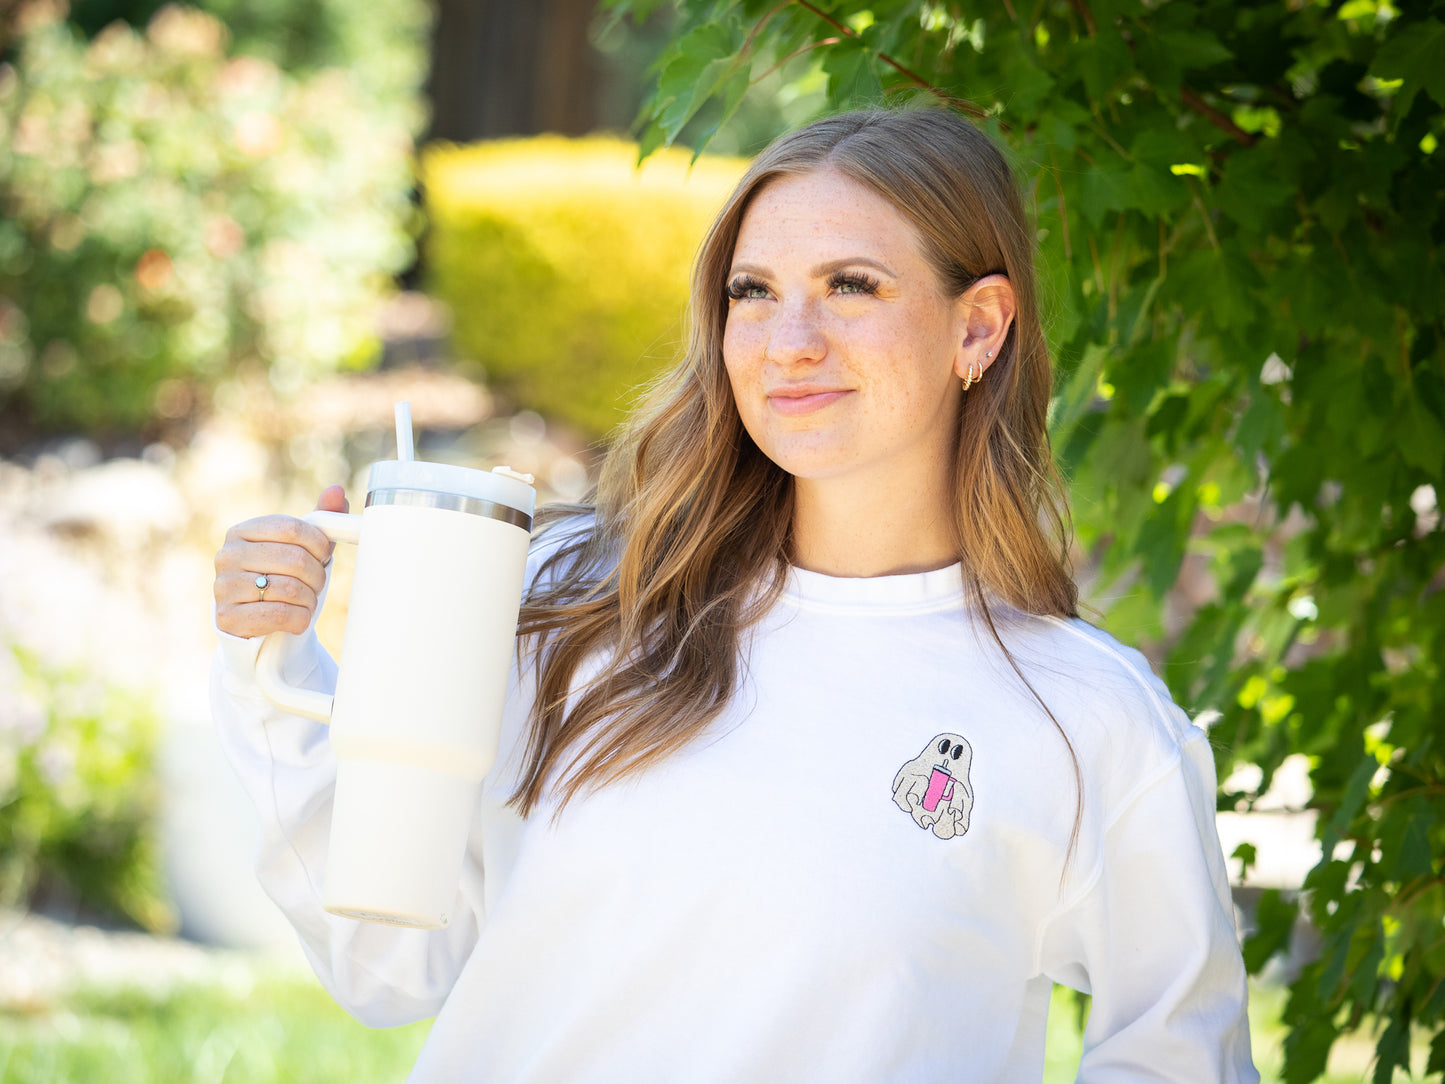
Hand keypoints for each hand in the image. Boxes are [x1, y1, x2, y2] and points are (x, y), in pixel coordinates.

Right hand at [214, 485, 348, 638]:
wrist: (260, 624)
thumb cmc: (282, 578)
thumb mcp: (302, 548)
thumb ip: (320, 519)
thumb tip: (337, 491)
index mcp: (242, 531)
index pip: (292, 528)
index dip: (319, 544)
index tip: (324, 556)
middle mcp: (227, 555)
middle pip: (295, 560)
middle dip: (317, 576)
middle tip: (316, 584)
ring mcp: (223, 587)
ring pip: (290, 589)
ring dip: (309, 599)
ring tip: (305, 601)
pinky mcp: (228, 617)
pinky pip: (279, 614)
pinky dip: (299, 619)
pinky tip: (297, 619)